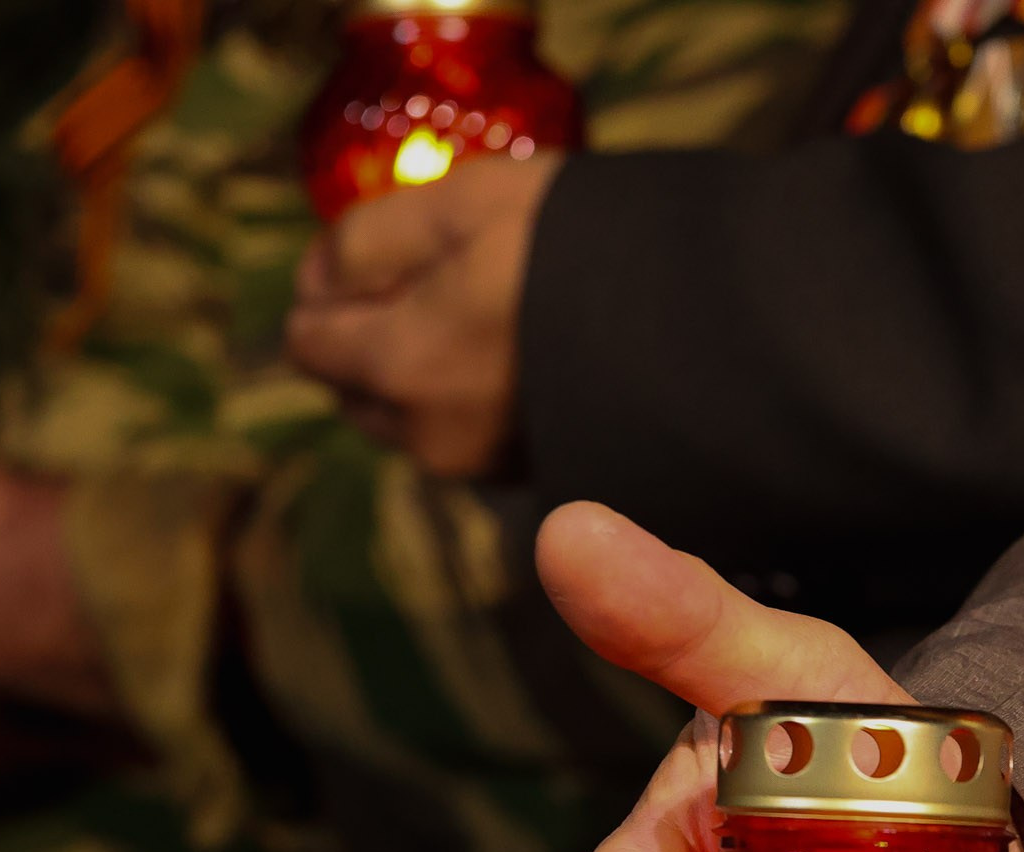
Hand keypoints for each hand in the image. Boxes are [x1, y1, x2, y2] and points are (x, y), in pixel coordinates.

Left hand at [283, 155, 560, 477]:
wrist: (715, 327)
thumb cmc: (580, 245)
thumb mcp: (461, 201)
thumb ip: (365, 240)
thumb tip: (313, 280)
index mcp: (399, 367)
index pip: (307, 339)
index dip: (336, 285)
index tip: (395, 251)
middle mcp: (429, 436)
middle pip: (354, 388)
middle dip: (378, 335)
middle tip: (451, 280)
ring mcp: (486, 467)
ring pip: (413, 418)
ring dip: (430, 372)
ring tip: (500, 319)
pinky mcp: (536, 478)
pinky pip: (472, 437)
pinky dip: (481, 401)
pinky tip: (535, 359)